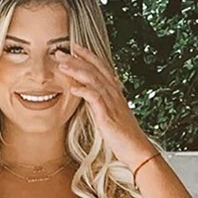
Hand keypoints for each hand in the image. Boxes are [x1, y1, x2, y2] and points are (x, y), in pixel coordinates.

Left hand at [55, 40, 156, 170]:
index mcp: (115, 92)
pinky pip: (95, 98)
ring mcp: (111, 103)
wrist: (137, 150)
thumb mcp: (113, 116)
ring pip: (93, 80)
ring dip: (77, 70)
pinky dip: (84, 91)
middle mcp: (114, 94)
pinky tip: (73, 89)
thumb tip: (91, 99)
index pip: (101, 68)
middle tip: (60, 51)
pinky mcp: (107, 115)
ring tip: (62, 65)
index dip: (88, 56)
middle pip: (94, 69)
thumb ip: (103, 104)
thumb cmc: (125, 137)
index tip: (75, 47)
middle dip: (77, 59)